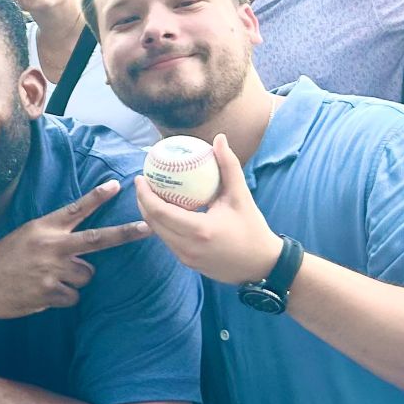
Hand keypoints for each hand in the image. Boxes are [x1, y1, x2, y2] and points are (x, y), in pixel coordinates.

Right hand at [0, 180, 147, 321]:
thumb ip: (52, 237)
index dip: (97, 197)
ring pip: (86, 275)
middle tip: (148, 228)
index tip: (116, 185)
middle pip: (97, 239)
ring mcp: (52, 269)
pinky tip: (42, 293)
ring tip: (47, 278)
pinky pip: (73, 296)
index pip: (75, 209)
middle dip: (125, 234)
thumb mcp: (24, 236)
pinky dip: (62, 297)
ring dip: (73, 279)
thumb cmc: (3, 259)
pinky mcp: (50, 292)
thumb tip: (83, 251)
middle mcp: (51, 245)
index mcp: (43, 227)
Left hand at [133, 135, 280, 286]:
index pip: (160, 211)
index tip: (140, 178)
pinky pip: (168, 241)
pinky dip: (162, 226)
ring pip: (158, 233)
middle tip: (143, 183)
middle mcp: (188, 247)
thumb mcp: (240, 196)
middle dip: (142, 202)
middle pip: (153, 223)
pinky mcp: (188, 263)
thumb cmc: (252, 228)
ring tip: (150, 195)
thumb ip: (228, 166)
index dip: (144, 194)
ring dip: (150, 214)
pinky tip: (165, 211)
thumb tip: (219, 138)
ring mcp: (186, 258)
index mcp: (199, 230)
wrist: (262, 265)